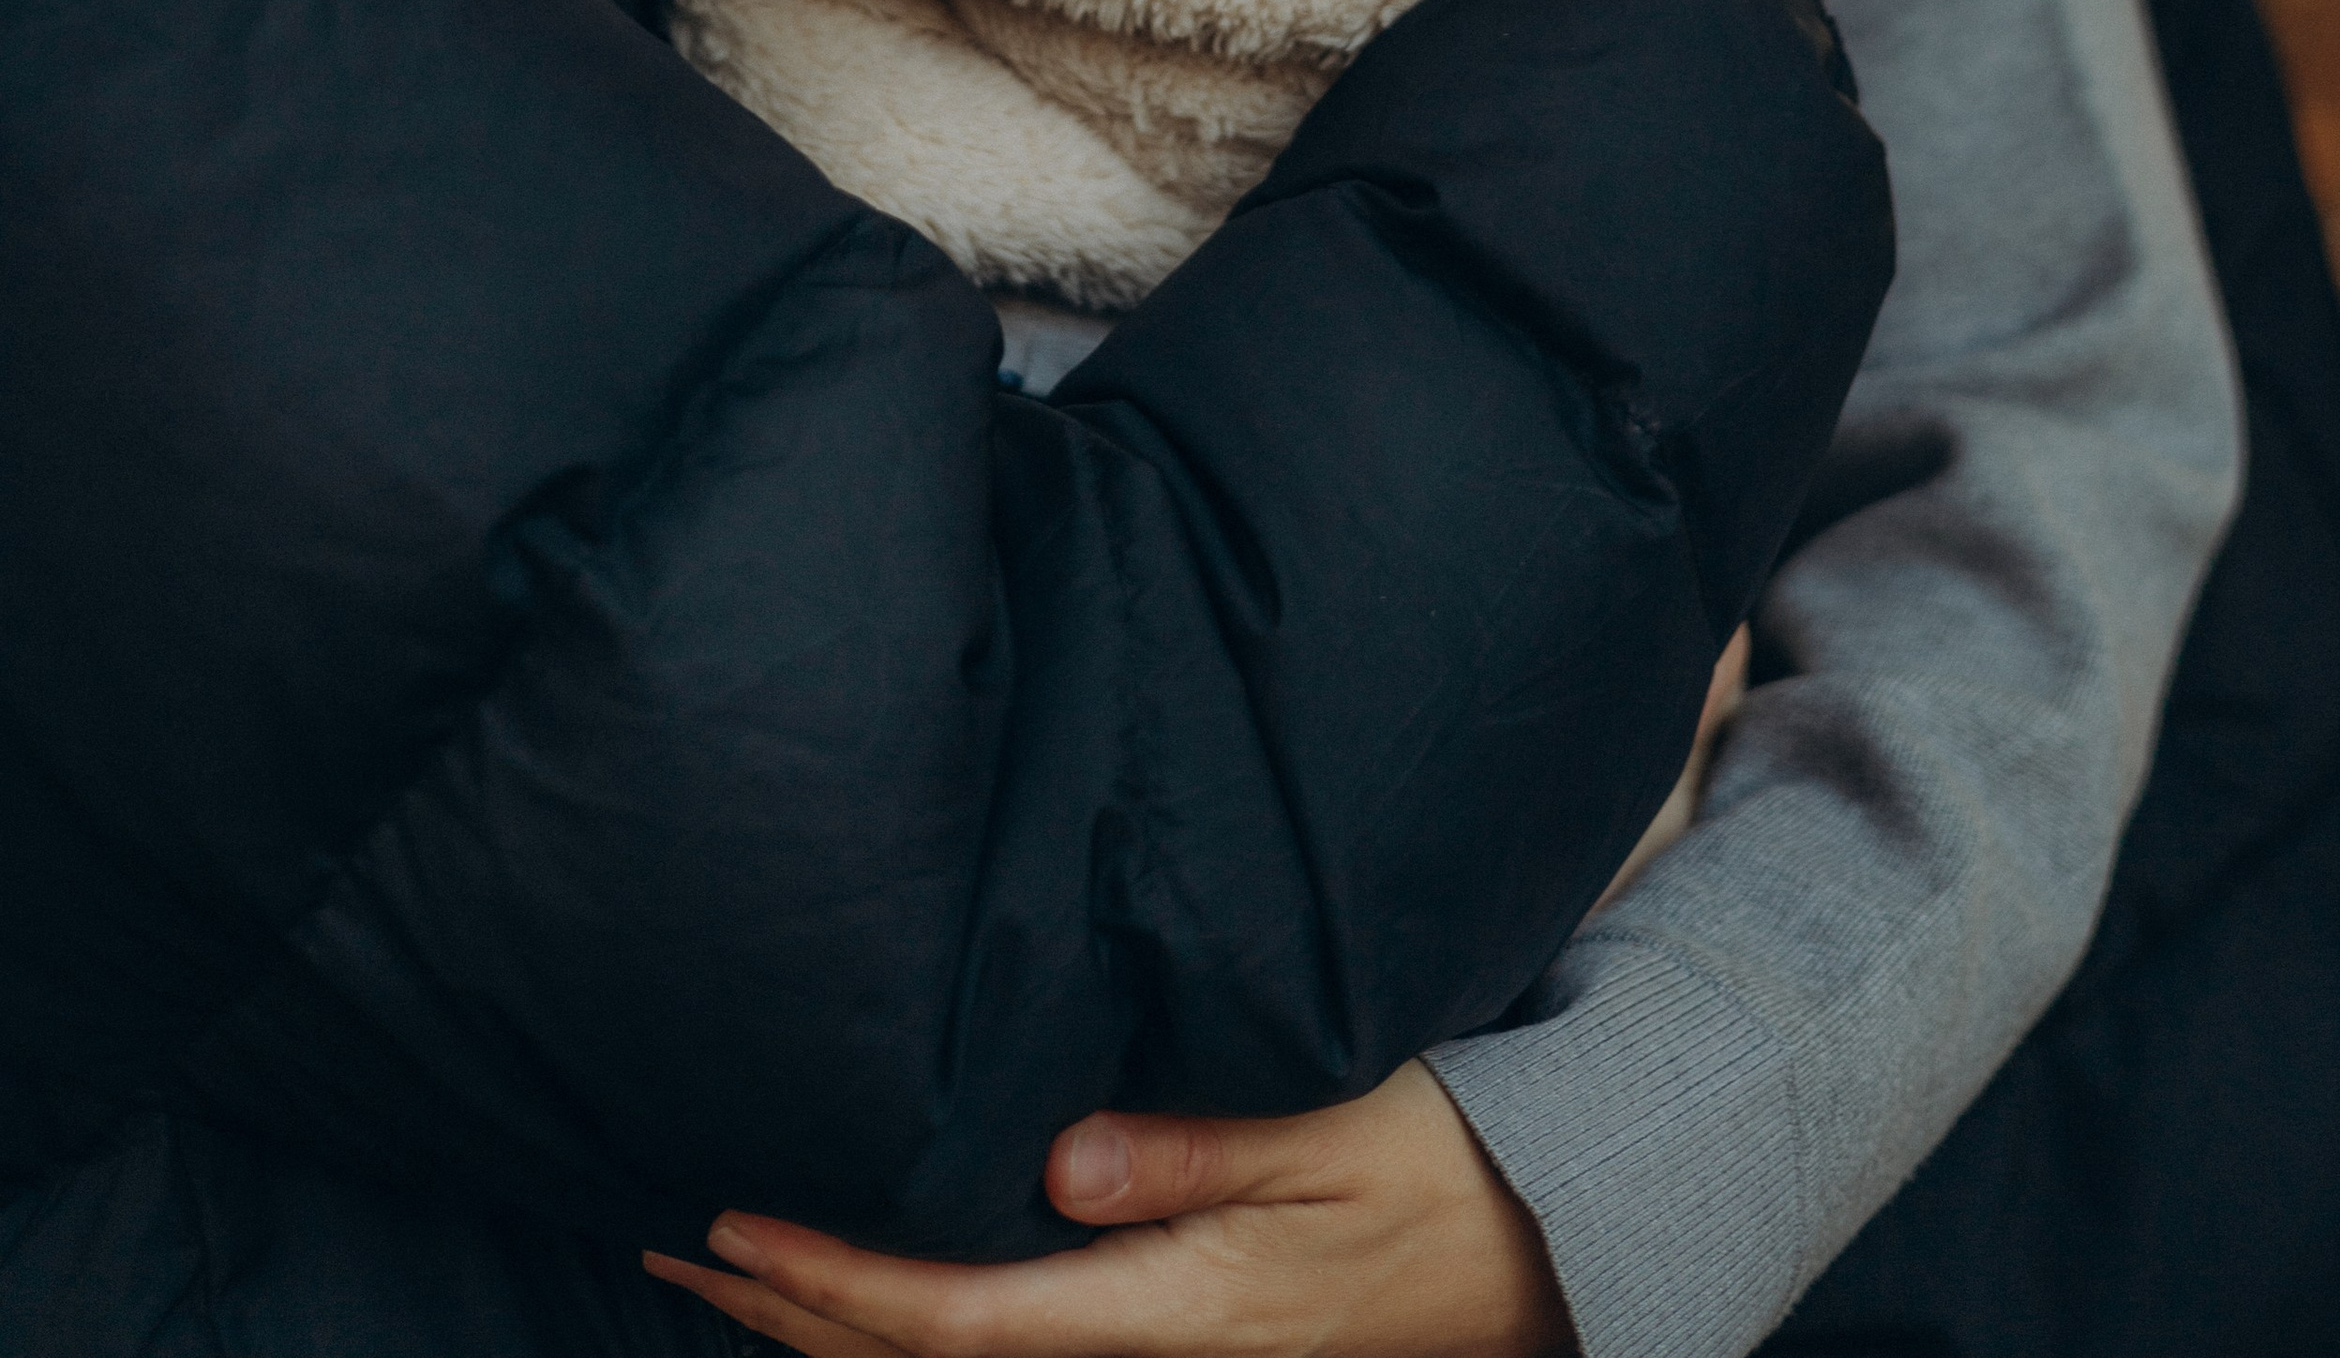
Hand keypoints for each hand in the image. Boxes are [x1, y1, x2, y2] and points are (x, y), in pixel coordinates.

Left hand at [642, 1060, 1568, 1357]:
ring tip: (727, 1277)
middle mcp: (1144, 1356)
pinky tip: (863, 1301)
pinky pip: (1004, 1351)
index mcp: (1170, 1311)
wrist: (1533, 1250)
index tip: (736, 1224)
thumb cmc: (1438, 1168)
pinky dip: (906, 1333)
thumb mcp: (1335, 1135)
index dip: (835, 1281)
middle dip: (790, 1313)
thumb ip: (1196, 1148)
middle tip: (675, 1247)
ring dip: (828, 1330)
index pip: (960, 1319)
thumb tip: (1060, 1160)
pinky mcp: (1168, 1345)